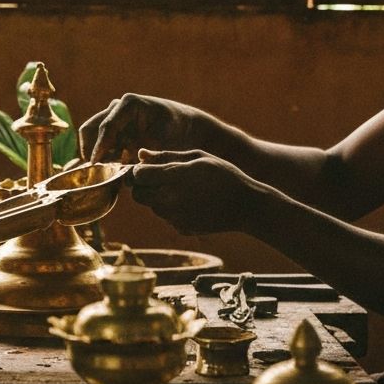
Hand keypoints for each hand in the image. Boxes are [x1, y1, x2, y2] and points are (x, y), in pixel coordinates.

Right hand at [79, 94, 199, 162]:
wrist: (183, 125)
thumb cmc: (176, 129)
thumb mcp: (164, 139)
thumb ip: (143, 150)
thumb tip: (128, 165)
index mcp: (129, 104)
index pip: (107, 126)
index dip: (100, 146)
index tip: (95, 164)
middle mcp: (116, 107)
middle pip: (91, 128)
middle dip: (91, 150)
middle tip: (97, 170)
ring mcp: (113, 117)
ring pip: (91, 136)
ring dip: (97, 154)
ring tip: (107, 171)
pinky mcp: (113, 129)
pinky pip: (100, 143)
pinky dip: (103, 156)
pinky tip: (113, 169)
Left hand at [130, 149, 261, 234]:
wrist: (246, 205)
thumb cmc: (224, 174)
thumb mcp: (198, 157)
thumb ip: (166, 156)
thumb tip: (141, 154)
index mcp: (175, 177)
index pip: (138, 175)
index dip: (138, 171)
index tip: (146, 168)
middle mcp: (171, 200)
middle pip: (138, 195)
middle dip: (143, 186)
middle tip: (158, 179)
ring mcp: (176, 217)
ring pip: (152, 207)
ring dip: (158, 198)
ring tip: (182, 189)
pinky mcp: (182, 228)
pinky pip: (166, 218)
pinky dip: (172, 210)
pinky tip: (191, 203)